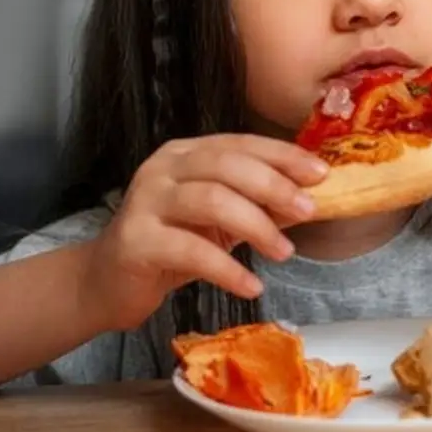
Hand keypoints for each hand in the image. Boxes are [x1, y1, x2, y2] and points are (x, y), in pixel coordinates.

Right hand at [84, 134, 327, 329]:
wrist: (110, 282)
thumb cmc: (173, 245)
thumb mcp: (223, 222)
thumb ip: (261, 206)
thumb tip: (315, 200)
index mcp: (187, 154)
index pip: (241, 144)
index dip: (283, 156)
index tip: (321, 174)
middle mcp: (163, 168)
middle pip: (227, 166)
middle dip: (275, 187)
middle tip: (308, 212)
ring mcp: (145, 201)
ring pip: (210, 200)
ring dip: (256, 226)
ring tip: (284, 253)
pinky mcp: (136, 240)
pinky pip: (191, 251)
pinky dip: (228, 269)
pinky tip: (252, 287)